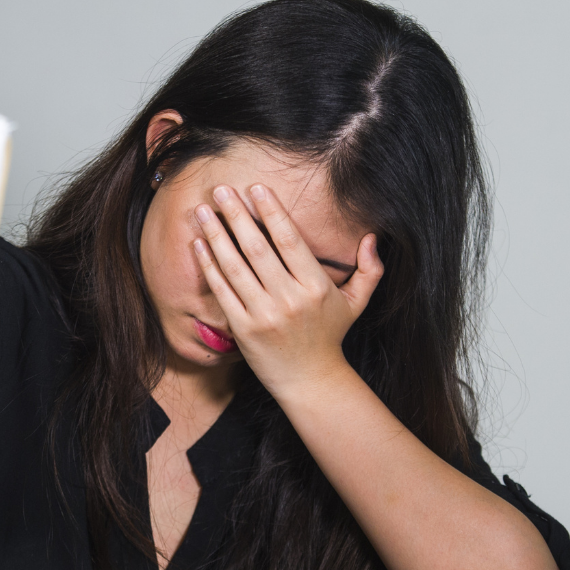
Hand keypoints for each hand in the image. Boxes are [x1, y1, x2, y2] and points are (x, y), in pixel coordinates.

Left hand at [192, 183, 382, 395]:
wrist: (310, 381)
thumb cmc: (329, 336)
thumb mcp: (356, 303)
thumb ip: (369, 270)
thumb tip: (371, 237)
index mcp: (315, 287)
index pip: (289, 240)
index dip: (272, 212)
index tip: (256, 188)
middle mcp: (289, 299)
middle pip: (258, 248)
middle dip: (237, 215)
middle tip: (221, 189)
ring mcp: (264, 315)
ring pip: (236, 267)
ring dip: (217, 235)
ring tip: (203, 211)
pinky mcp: (243, 330)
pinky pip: (223, 291)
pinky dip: (210, 266)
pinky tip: (199, 244)